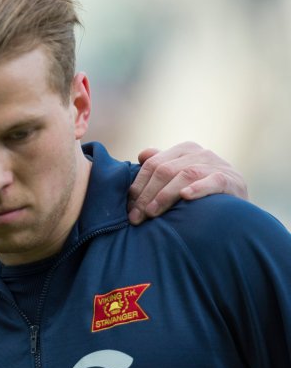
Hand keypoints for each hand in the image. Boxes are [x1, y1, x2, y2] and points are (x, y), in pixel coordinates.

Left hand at [127, 141, 247, 224]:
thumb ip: (161, 164)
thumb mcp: (180, 176)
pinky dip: (198, 188)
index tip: (129, 208)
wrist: (238, 208)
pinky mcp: (231, 179)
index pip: (152, 164)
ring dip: (165, 195)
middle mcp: (200, 152)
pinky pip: (213, 181)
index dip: (138, 186)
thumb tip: (142, 155)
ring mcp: (217, 164)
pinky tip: (186, 196)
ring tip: (152, 214)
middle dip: (147, 195)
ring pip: (184, 175)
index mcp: (183, 149)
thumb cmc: (202, 193)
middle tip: (136, 217)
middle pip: (164, 170)